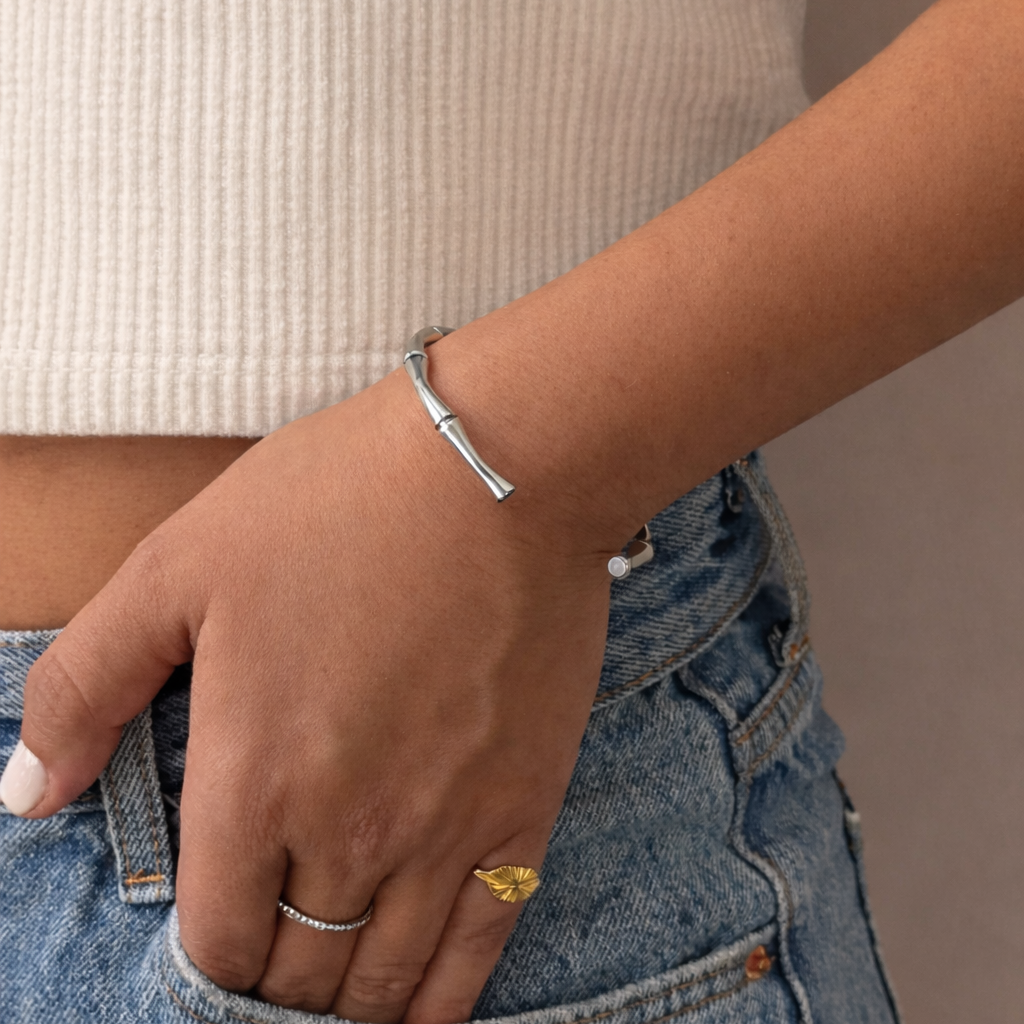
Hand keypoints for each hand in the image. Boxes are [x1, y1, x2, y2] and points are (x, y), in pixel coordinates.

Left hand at [10, 367, 615, 1022]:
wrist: (499, 473)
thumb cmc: (337, 504)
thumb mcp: (178, 566)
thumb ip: (85, 684)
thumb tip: (28, 791)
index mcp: (253, 780)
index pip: (217, 941)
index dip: (210, 960)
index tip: (221, 939)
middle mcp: (348, 829)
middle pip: (299, 971)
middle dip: (275, 981)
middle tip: (277, 955)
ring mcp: (446, 828)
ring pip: (384, 977)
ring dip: (349, 1001)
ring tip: (336, 986)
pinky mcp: (524, 807)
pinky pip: (481, 945)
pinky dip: (442, 999)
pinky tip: (421, 1006)